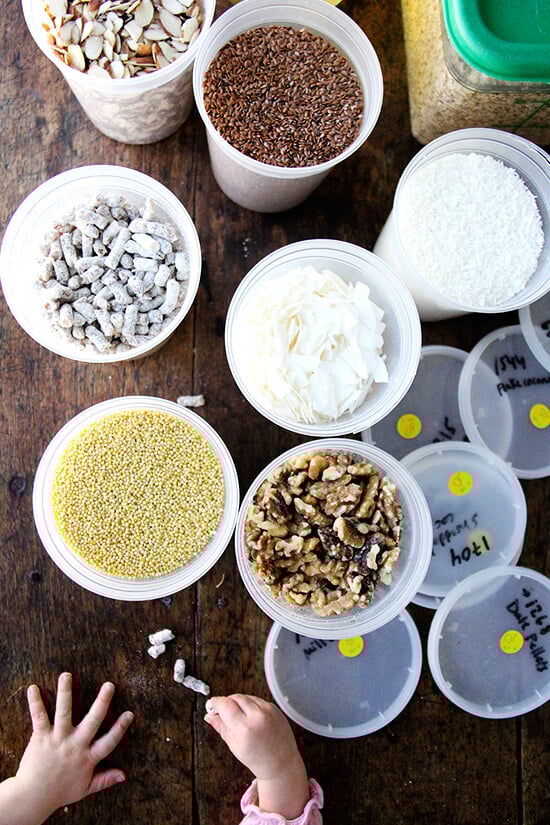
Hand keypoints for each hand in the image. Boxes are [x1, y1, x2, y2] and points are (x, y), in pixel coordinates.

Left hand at [5, 673, 133, 824]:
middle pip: (92, 721)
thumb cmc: (60, 792)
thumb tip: (124, 775)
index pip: (108, 742)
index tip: (129, 713)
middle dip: (102, 702)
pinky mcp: (41, 737)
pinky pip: (39, 717)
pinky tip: (33, 688)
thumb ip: (105, 779)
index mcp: (88, 758)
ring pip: (64, 712)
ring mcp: (58, 739)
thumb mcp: (85, 788)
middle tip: (109, 685)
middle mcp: (75, 745)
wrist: (33, 797)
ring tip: (66, 675)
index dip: (120, 728)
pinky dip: (35, 702)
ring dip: (65, 693)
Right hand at [204, 694, 308, 819]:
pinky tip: (249, 716)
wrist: (281, 763)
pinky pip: (257, 700)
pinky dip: (250, 704)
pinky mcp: (274, 708)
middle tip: (222, 711)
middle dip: (226, 702)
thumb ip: (221, 728)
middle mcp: (257, 716)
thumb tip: (209, 716)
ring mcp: (268, 710)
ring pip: (246, 696)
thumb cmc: (258, 759)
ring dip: (238, 702)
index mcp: (245, 728)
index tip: (211, 704)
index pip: (225, 705)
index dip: (216, 703)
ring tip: (238, 717)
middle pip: (235, 698)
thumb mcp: (234, 746)